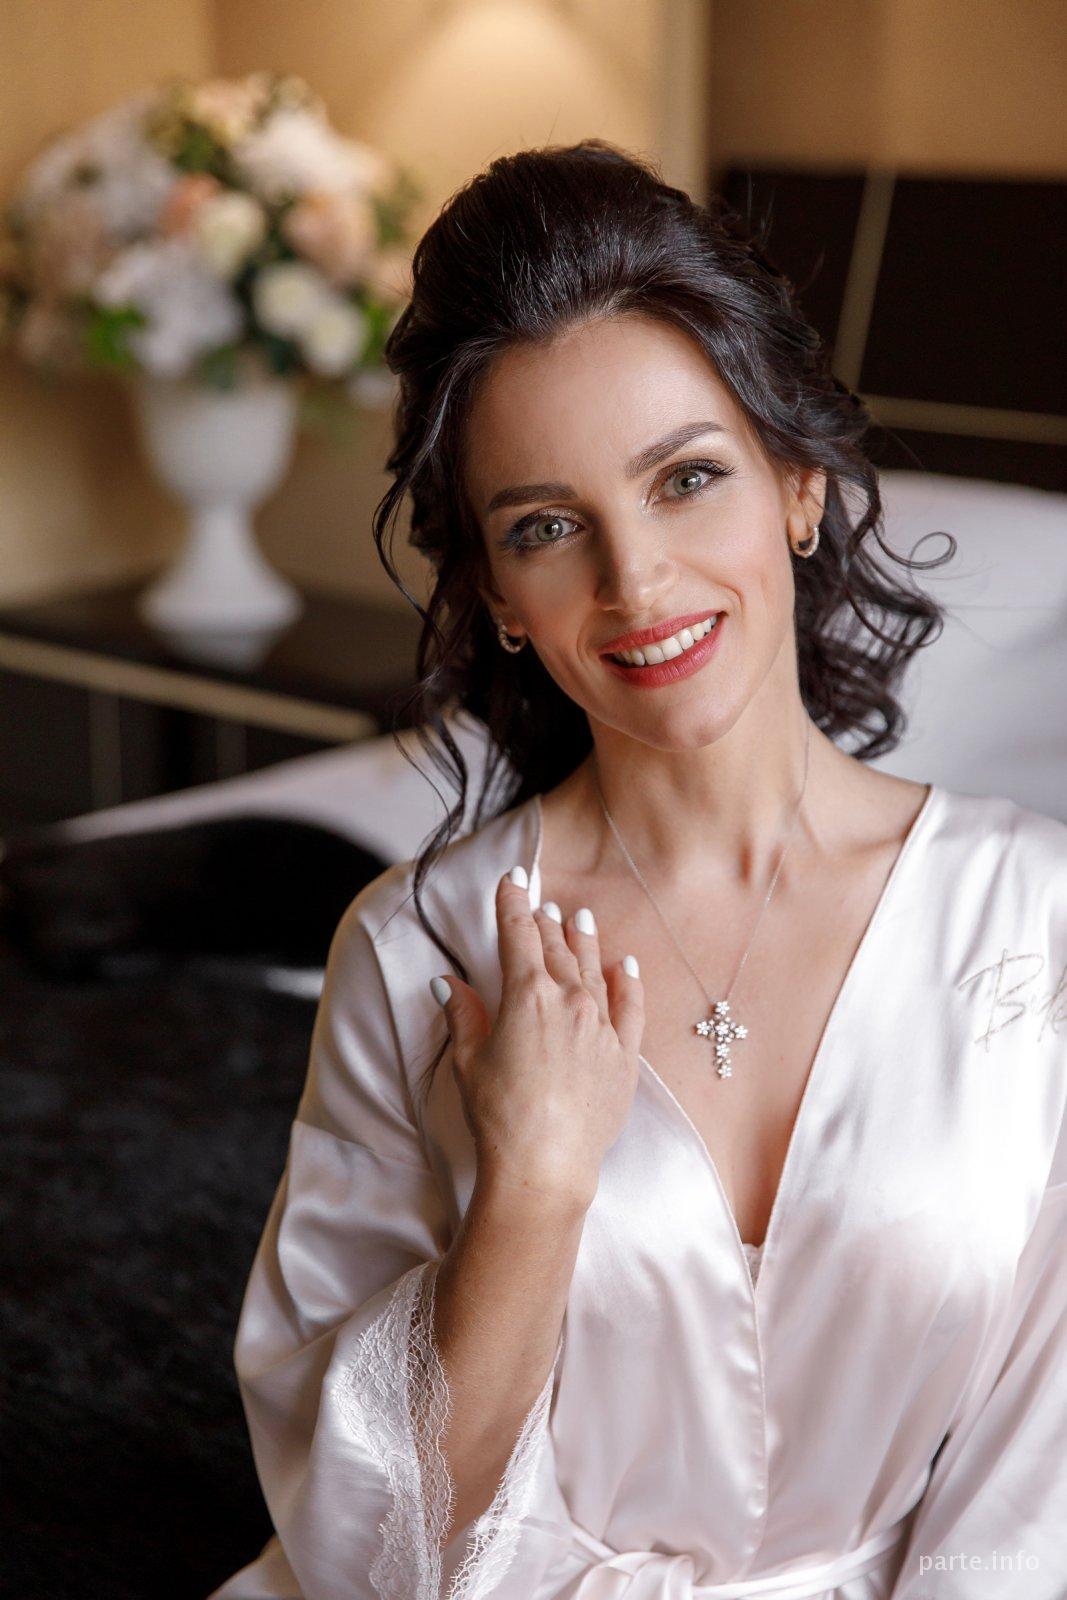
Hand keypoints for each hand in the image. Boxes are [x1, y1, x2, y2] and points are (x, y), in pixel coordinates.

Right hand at [431, 869, 643, 1209]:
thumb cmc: (499, 1115)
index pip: (518, 934)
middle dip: (546, 921)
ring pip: (592, 969)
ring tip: (580, 917)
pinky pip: (630, 1005)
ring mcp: (602, 1026)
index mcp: (526, 996)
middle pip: (555, 948)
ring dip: (583, 941)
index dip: (513, 902)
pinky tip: (625, 963)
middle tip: (543, 900)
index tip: (512, 879)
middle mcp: (569, 1001)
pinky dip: (628, 980)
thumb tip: (447, 982)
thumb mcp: (469, 1060)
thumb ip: (463, 1013)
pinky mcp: (624, 1054)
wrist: (547, 1165)